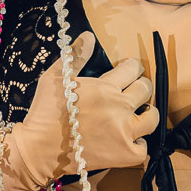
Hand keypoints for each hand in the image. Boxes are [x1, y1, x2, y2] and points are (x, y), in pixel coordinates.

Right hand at [8, 32, 158, 184]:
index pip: (132, 69)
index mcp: (104, 87)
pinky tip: (129, 140)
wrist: (38, 149)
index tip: (129, 70)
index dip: (132, 67)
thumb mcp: (55, 78)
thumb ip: (74, 56)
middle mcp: (119, 108)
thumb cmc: (44, 113)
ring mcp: (124, 133)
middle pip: (146, 90)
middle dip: (141, 87)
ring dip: (147, 114)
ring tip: (138, 114)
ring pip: (153, 118)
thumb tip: (89, 35)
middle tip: (133, 91)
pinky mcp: (123, 155)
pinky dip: (139, 145)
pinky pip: (144, 148)